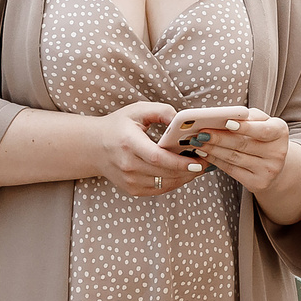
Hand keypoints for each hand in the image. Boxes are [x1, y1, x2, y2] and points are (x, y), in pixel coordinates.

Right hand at [90, 102, 205, 198]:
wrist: (94, 147)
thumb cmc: (118, 126)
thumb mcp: (137, 110)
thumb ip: (161, 111)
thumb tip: (182, 121)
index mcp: (128, 143)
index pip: (157, 157)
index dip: (179, 162)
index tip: (198, 161)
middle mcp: (127, 165)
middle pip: (164, 173)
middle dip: (188, 170)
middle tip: (205, 162)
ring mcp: (128, 180)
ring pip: (164, 184)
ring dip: (184, 177)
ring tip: (197, 167)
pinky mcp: (132, 189)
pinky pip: (159, 189)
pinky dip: (174, 182)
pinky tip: (182, 173)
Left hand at [191, 109, 293, 193]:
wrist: (273, 163)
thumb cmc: (262, 136)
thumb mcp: (261, 122)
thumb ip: (246, 117)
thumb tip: (221, 116)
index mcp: (280, 132)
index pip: (262, 130)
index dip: (244, 127)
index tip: (226, 122)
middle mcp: (278, 153)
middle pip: (243, 144)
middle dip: (219, 138)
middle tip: (201, 133)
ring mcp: (268, 170)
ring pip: (234, 158)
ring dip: (212, 150)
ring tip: (198, 142)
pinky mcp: (258, 183)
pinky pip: (231, 170)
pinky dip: (215, 161)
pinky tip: (204, 154)